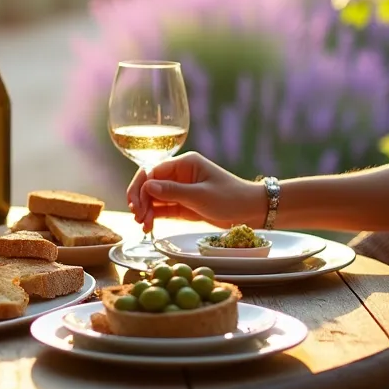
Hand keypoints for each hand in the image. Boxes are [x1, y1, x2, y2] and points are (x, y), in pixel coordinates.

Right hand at [128, 152, 263, 228]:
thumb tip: (147, 186)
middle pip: (150, 183)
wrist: (252, 211)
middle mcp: (179, 174)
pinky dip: (154, 215)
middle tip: (137, 217)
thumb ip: (173, 191)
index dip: (140, 187)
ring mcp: (180, 189)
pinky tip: (148, 225)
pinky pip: (163, 207)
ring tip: (143, 225)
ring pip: (154, 197)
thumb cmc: (231, 199)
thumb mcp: (201, 196)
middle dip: (140, 199)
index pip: (152, 171)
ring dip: (146, 209)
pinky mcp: (183, 204)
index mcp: (184, 163)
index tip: (135, 205)